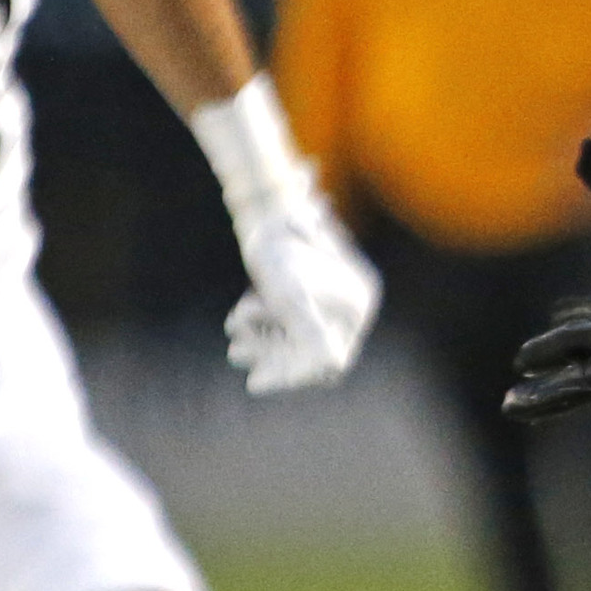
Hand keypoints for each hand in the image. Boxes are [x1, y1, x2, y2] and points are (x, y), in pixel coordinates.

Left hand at [226, 197, 378, 394]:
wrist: (265, 206)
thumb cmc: (279, 248)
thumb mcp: (292, 297)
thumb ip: (313, 335)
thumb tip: (332, 367)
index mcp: (358, 301)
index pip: (332, 356)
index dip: (295, 374)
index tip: (257, 383)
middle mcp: (349, 303)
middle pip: (308, 350)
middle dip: (269, 356)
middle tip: (235, 356)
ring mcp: (327, 297)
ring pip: (292, 338)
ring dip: (260, 343)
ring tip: (232, 345)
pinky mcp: (305, 292)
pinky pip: (286, 324)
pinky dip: (262, 328)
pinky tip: (237, 325)